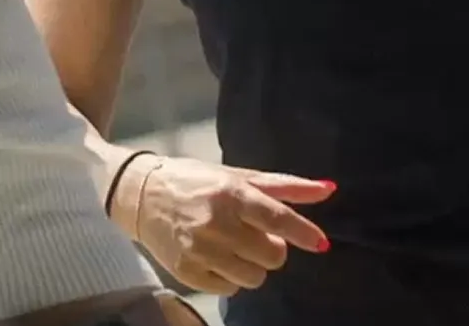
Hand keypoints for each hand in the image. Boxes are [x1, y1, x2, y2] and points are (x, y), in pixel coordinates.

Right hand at [123, 156, 333, 295]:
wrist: (139, 194)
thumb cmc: (195, 182)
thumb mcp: (237, 177)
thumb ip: (284, 186)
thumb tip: (328, 189)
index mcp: (230, 193)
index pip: (277, 219)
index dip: (303, 233)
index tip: (321, 243)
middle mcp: (215, 222)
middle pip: (272, 256)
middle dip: (271, 249)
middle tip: (254, 236)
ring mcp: (199, 250)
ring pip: (254, 278)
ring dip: (252, 266)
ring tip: (235, 248)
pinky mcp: (186, 272)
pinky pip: (229, 290)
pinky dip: (229, 277)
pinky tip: (216, 258)